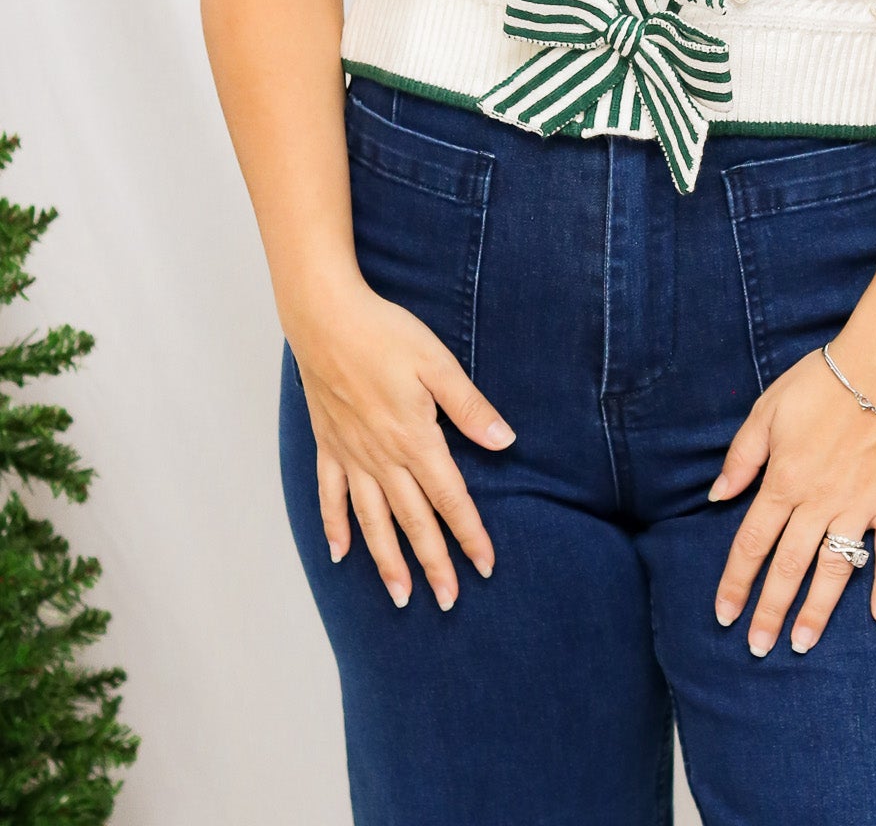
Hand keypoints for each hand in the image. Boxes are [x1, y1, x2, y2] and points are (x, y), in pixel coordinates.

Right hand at [286, 276, 516, 611]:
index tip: (485, 566)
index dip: (469, 534)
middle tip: (449, 602)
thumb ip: (470, 408)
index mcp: (415, 439)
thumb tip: (506, 443)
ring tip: (400, 598)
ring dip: (387, 561)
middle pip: (413, 521)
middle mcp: (382, 457)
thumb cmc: (386, 334)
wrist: (325, 319)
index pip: (450, 499)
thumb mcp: (438, 364)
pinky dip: (335, 527)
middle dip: (433, 564)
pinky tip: (339, 554)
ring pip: (372, 521)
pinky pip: (330, 497)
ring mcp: (351, 455)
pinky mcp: (328, 445)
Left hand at [707, 343, 875, 655]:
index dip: (735, 582)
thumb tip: (717, 496)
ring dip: (817, 611)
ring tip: (803, 645)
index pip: (751, 543)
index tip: (724, 615)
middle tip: (758, 648)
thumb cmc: (820, 382)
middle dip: (770, 611)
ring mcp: (859, 505)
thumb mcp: (767, 410)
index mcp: (783, 480)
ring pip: (834, 570)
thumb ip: (741, 457)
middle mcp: (818, 501)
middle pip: (788, 566)